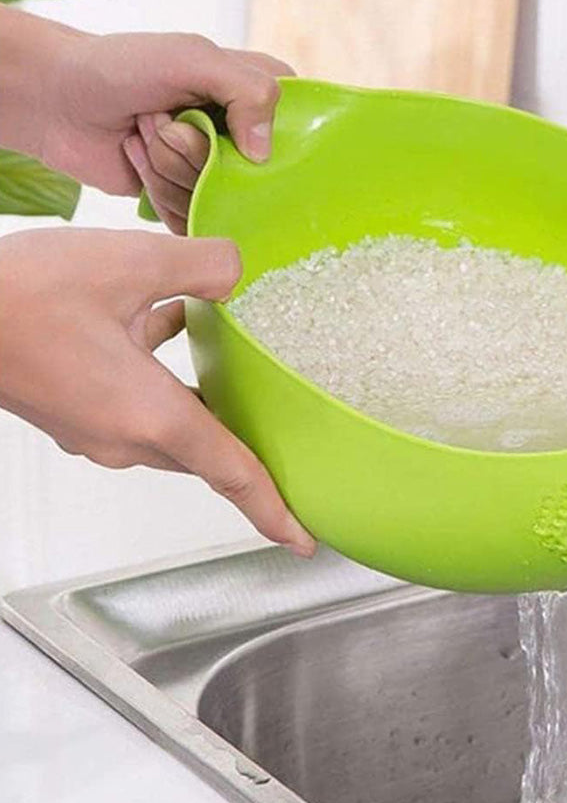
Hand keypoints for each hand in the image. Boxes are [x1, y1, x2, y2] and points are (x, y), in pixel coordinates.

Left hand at [0, 7, 291, 233]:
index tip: (230, 132)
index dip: (265, 141)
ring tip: (145, 135)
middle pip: (254, 177)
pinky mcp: (186, 199)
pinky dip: (158, 189)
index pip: (297, 133)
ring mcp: (214, 171)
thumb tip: (264, 154)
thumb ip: (247, 91)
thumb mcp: (194, 58)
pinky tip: (138, 159)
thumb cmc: (122, 66)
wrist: (57, 98)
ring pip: (218, 199)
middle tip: (169, 125)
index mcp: (257, 96)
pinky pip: (191, 218)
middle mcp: (242, 136)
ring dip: (170, 168)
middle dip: (200, 154)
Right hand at [0, 227, 316, 556]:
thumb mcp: (129, 262)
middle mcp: (123, 436)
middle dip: (246, 450)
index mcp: (150, 416)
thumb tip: (236, 271)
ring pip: (171, 424)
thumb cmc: (19, 296)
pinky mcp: (71, 409)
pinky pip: (136, 402)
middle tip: (288, 441)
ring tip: (237, 366)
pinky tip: (170, 319)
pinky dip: (163, 374)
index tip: (303, 539)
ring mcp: (92, 428)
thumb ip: (201, 266)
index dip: (274, 508)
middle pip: (205, 451)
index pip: (233, 472)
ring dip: (203, 399)